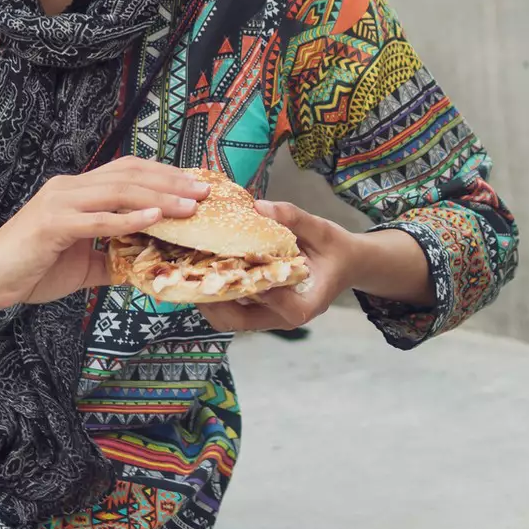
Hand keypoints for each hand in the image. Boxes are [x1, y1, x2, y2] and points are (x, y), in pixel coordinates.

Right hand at [0, 158, 210, 307]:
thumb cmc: (30, 269)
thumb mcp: (82, 265)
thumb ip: (111, 259)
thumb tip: (144, 266)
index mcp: (76, 191)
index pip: (127, 171)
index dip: (163, 174)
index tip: (194, 185)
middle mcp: (69, 188)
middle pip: (129, 175)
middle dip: (170, 182)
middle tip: (204, 192)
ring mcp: (60, 203)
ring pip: (118, 192)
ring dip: (158, 197)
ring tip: (189, 205)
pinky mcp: (52, 225)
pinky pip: (97, 220)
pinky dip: (128, 218)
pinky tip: (154, 218)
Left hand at [198, 200, 361, 332]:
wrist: (344, 264)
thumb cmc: (335, 249)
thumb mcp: (322, 229)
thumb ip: (293, 218)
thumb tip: (258, 206)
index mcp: (306, 304)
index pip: (283, 307)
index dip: (261, 292)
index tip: (238, 267)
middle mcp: (283, 317)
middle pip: (240, 322)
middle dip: (212, 301)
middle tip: (190, 275)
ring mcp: (268, 316)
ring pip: (229, 319)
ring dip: (206, 298)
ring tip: (185, 271)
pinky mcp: (257, 310)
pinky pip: (230, 308)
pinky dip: (213, 291)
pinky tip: (197, 268)